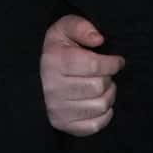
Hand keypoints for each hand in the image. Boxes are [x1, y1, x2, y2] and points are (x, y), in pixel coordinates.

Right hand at [36, 11, 123, 139]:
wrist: (35, 77)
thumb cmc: (58, 51)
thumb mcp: (64, 29)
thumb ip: (80, 26)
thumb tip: (98, 39)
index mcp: (54, 62)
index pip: (94, 65)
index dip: (112, 63)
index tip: (117, 61)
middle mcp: (52, 88)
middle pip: (99, 86)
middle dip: (109, 78)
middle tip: (106, 74)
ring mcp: (57, 110)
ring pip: (100, 105)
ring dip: (109, 95)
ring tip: (103, 88)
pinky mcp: (64, 125)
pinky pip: (95, 125)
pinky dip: (104, 115)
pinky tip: (99, 103)